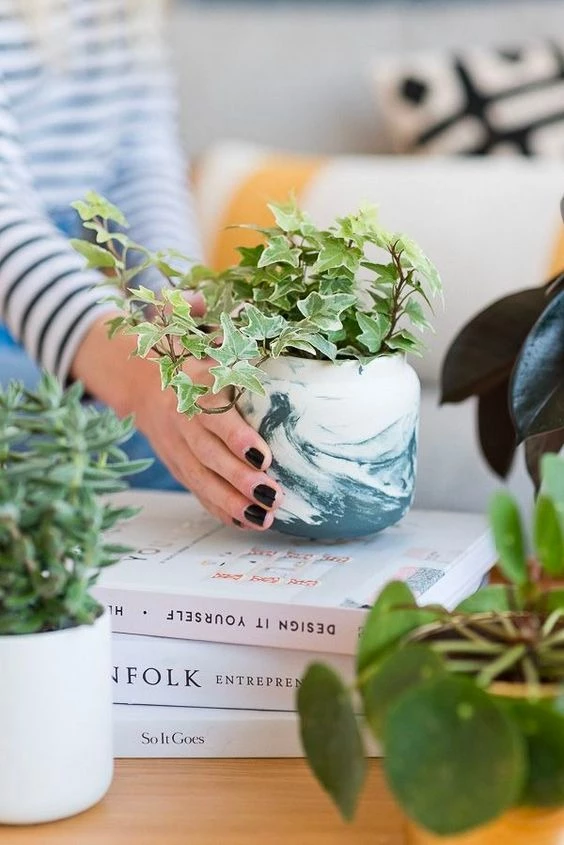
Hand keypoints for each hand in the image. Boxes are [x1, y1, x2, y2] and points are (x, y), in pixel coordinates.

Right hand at [72, 313, 282, 530]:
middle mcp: (181, 419)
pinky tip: (246, 523)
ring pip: (202, 479)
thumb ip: (188, 309)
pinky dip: (219, 508)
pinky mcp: (177, 462)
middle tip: (273, 494)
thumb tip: (199, 300)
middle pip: (209, 455)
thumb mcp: (173, 320)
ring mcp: (176, 446)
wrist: (131, 375)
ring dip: (233, 501)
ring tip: (265, 518)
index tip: (263, 454)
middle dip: (239, 478)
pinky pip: (196, 490)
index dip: (235, 436)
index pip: (211, 414)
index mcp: (188, 386)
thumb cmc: (170, 346)